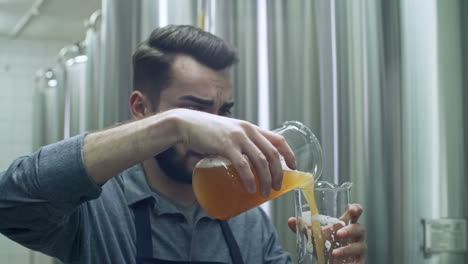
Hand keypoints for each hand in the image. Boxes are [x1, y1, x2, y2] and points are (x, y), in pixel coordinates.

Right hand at [172, 109, 296, 195]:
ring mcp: (237, 138)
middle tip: (276, 187)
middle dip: (278, 173)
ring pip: (260, 161)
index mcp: (251, 128)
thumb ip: (240, 144)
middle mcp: (248, 131)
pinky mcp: (225, 145)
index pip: (278, 140)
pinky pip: (242, 164)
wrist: (187, 124)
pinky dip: (249, 178)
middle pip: (272, 154)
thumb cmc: (208, 132)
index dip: (290, 154)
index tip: (294, 168)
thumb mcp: (230, 133)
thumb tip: (248, 165)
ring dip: (265, 179)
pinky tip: (250, 188)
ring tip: (264, 192)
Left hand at [288, 204, 366, 262]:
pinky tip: (337, 257)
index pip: (355, 213)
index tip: (351, 209)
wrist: (330, 262)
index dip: (356, 209)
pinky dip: (347, 258)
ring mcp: (359, 248)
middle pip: (361, 228)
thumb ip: (305, 228)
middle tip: (339, 232)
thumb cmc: (326, 247)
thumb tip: (291, 220)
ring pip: (360, 245)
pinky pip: (358, 259)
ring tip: (334, 252)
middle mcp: (355, 235)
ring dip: (347, 248)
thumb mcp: (315, 237)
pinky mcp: (359, 260)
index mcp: (345, 224)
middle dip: (352, 229)